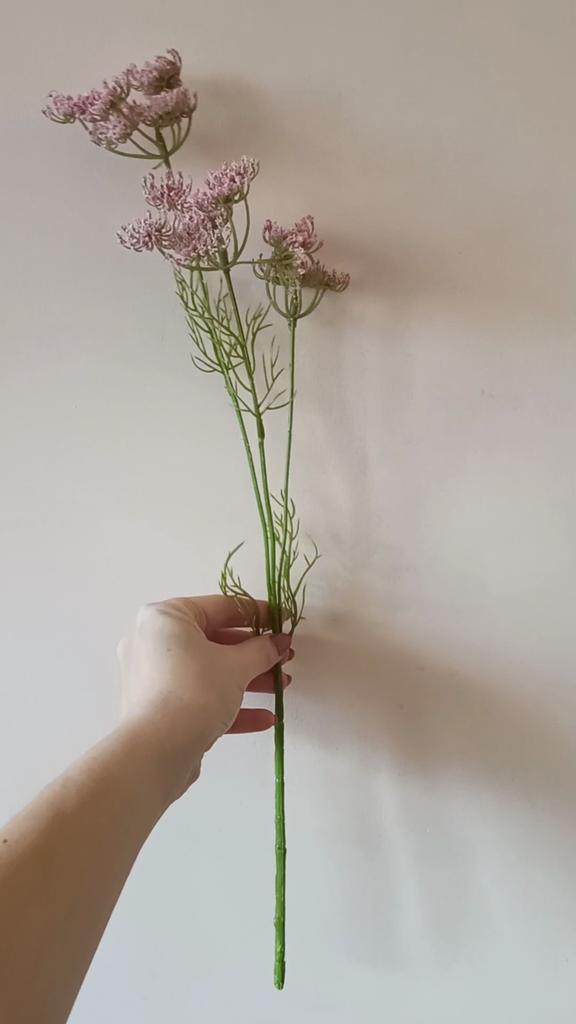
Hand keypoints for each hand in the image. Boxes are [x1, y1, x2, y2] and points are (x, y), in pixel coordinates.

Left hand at [117, 595, 291, 799]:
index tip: (283, 621)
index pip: (220, 607)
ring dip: (247, 679)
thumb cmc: (193, 692)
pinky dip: (228, 704)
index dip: (257, 613)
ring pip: (208, 671)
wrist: (156, 753)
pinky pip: (198, 697)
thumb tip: (280, 642)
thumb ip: (262, 650)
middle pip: (214, 640)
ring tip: (281, 686)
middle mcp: (154, 642)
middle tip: (284, 658)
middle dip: (254, 653)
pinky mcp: (159, 708)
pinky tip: (264, 718)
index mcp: (166, 618)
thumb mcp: (236, 666)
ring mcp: (154, 677)